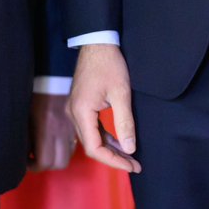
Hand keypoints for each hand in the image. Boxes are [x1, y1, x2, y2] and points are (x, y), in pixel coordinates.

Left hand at [29, 93, 77, 170]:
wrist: (55, 75)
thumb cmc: (37, 92)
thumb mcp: (27, 115)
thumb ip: (26, 137)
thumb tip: (25, 154)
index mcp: (46, 128)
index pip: (44, 161)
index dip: (33, 166)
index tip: (26, 162)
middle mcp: (61, 131)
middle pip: (59, 163)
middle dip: (46, 165)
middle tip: (36, 158)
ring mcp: (71, 128)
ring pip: (68, 155)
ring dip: (57, 157)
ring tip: (45, 150)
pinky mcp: (76, 124)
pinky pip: (73, 144)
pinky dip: (65, 148)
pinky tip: (55, 141)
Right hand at [65, 44, 140, 174]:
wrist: (97, 43)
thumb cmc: (109, 65)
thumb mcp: (121, 93)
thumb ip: (125, 122)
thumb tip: (130, 149)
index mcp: (81, 112)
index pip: (94, 148)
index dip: (113, 160)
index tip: (132, 164)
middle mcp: (73, 113)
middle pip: (91, 146)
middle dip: (113, 157)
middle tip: (135, 164)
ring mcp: (75, 109)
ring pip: (91, 138)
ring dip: (109, 148)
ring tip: (130, 156)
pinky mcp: (80, 105)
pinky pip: (91, 128)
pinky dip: (104, 137)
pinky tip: (119, 141)